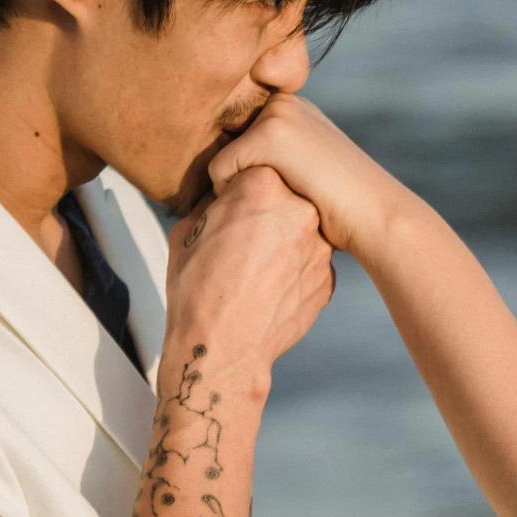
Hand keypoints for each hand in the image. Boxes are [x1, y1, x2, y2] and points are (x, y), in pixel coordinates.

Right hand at [163, 164, 334, 390]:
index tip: (232, 205)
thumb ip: (214, 204)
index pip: (258, 169)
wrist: (222, 348)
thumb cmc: (197, 289)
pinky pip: (311, 262)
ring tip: (256, 267)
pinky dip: (295, 270)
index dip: (241, 189)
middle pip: (287, 197)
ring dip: (284, 240)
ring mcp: (320, 247)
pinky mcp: (329, 278)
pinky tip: (270, 287)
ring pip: (303, 230)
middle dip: (268, 211)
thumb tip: (223, 198)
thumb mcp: (188, 231)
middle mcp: (300, 210)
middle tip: (246, 236)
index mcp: (262, 188)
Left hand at [209, 94, 411, 258]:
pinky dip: (232, 193)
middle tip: (275, 198)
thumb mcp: (306, 166)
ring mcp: (275, 115)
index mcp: (292, 108)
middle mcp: (282, 103)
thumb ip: (274, 155)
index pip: (239, 136)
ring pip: (220, 156)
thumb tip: (222, 163)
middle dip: (238, 174)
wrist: (373, 213)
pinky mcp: (266, 136)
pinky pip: (218, 169)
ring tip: (276, 199)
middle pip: (226, 144)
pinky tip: (269, 203)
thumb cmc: (341, 204)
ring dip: (237, 185)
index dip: (245, 167)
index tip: (275, 190)